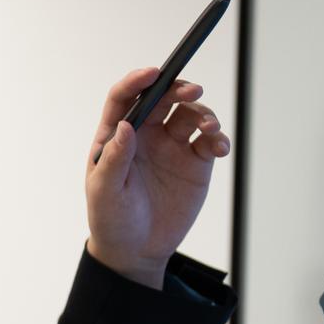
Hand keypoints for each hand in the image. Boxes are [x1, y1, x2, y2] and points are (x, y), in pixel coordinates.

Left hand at [86, 66, 229, 286]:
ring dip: (203, 114)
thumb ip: (114, 158)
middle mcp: (146, 135)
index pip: (125, 98)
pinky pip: (210, 141)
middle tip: (192, 92)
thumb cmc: (111, 219)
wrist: (136, 250)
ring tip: (208, 130)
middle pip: (163, 98)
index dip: (137, 81)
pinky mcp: (195, 163)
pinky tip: (219, 146)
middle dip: (178, 89)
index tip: (153, 73)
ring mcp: (172, 146)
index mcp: (116, 136)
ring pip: (190, 115)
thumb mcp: (104, 191)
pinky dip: (218, 138)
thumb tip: (125, 126)